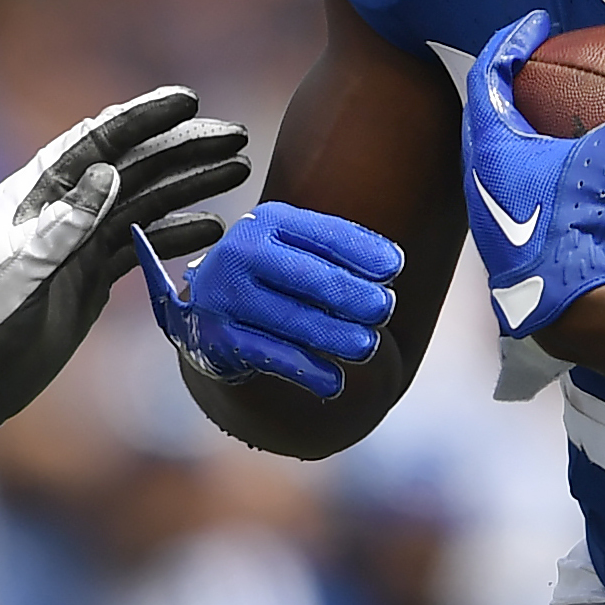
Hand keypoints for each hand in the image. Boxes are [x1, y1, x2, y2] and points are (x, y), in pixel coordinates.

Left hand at [0, 84, 254, 423]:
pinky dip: (176, 234)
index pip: (99, 142)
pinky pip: (141, 247)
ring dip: (189, 186)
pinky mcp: (89, 278)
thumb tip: (110, 171)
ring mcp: (79, 244)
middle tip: (237, 137)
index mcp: (38, 195)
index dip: (145, 119)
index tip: (189, 102)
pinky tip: (211, 227)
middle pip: (134, 168)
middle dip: (184, 149)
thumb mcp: (14, 267)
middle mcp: (63, 211)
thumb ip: (63, 223)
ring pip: (144, 204)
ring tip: (238, 170)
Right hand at [136, 197, 402, 394]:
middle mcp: (242, 252)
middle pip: (306, 275)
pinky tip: (334, 381)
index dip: (362, 250)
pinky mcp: (218, 337)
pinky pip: (271, 355)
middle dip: (350, 293)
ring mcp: (226, 296)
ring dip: (335, 335)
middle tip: (384, 309)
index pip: (322, 233)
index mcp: (269, 223)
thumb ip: (337, 254)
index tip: (394, 268)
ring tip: (367, 347)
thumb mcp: (296, 249)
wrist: (209, 307)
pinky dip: (307, 370)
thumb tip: (392, 265)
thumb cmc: (270, 275)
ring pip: (290, 318)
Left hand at [459, 9, 604, 339]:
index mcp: (490, 146)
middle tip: (535, 63)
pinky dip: (536, 166)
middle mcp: (479, 175)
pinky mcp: (510, 236)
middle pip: (486, 112)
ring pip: (497, 153)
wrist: (561, 306)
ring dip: (519, 128)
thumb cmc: (570, 228)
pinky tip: (567, 173)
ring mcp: (491, 210)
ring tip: (547, 113)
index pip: (489, 73)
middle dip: (508, 83)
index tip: (535, 23)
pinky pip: (517, 185)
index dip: (511, 41)